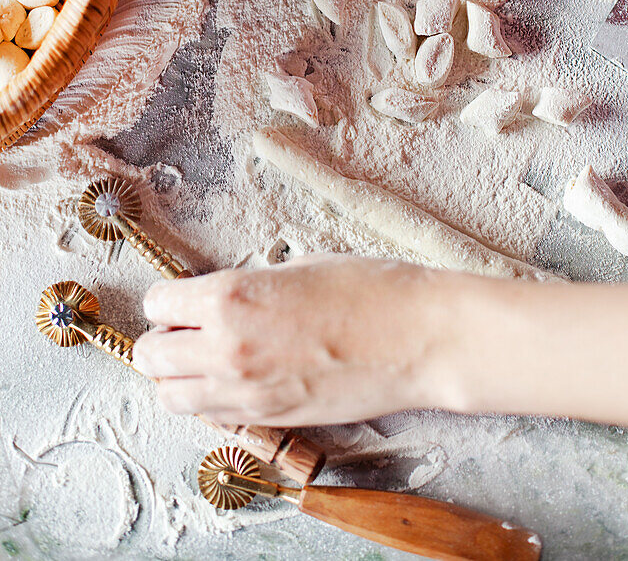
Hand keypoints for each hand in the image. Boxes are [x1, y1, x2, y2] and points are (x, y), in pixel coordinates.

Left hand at [133, 255, 453, 426]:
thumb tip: (225, 298)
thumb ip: (249, 286)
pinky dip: (209, 399)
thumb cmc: (370, 290)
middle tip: (185, 326)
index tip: (182, 297)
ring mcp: (247, 391)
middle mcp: (226, 349)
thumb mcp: (298, 267)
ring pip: (171, 397)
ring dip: (177, 375)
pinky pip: (211, 415)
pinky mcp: (270, 419)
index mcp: (231, 298)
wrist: (418, 338)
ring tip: (203, 357)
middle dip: (162, 338)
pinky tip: (235, 377)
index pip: (158, 304)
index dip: (169, 298)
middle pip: (151, 356)